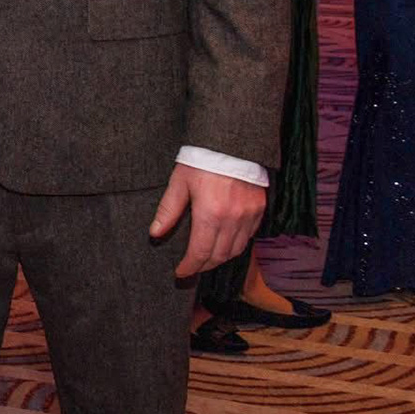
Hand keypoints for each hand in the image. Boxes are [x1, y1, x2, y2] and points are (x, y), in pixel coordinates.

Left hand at [149, 163, 266, 277]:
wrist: (232, 142)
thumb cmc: (202, 160)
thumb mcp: (179, 183)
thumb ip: (168, 210)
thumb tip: (155, 233)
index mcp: (210, 214)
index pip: (200, 252)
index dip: (189, 266)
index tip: (180, 272)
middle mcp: (232, 219)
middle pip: (219, 256)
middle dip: (204, 265)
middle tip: (191, 268)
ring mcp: (249, 216)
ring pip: (236, 250)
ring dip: (221, 258)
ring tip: (206, 259)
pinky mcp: (259, 210)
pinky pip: (248, 237)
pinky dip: (236, 245)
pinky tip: (225, 243)